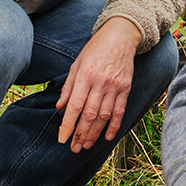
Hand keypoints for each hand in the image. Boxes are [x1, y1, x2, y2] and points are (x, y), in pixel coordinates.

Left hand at [56, 16, 139, 151]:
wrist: (120, 37)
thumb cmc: (95, 50)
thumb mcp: (76, 64)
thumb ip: (68, 86)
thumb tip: (60, 107)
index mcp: (85, 76)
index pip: (75, 106)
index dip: (68, 124)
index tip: (62, 138)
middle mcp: (100, 82)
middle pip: (89, 114)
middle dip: (81, 134)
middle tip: (74, 148)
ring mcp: (114, 86)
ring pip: (104, 116)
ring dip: (95, 133)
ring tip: (87, 145)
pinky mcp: (125, 88)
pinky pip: (119, 110)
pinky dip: (114, 125)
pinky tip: (107, 137)